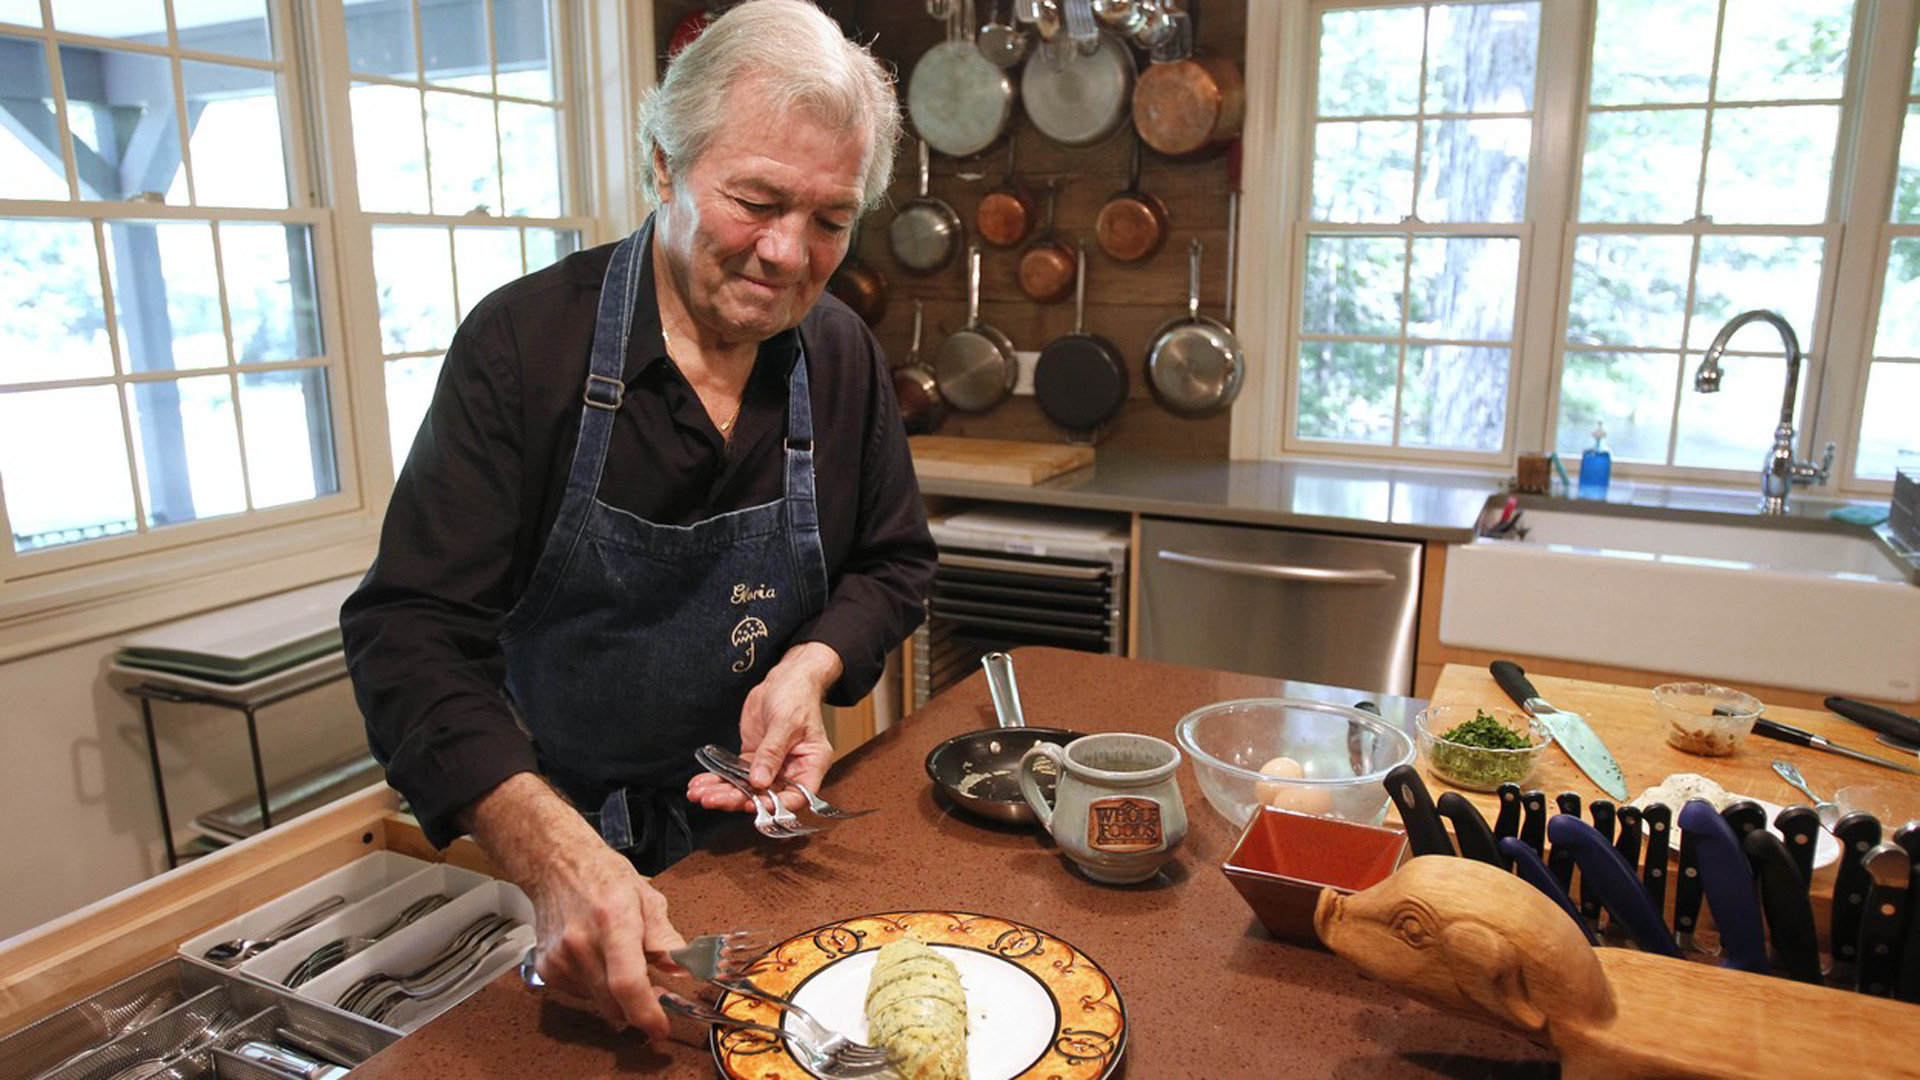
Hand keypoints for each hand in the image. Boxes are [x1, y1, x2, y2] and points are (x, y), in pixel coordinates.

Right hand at [465, 773, 686, 1034]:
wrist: (557, 865)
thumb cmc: (605, 877)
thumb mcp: (647, 898)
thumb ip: (665, 937)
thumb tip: (684, 968)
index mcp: (613, 921)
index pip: (627, 982)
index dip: (646, 1013)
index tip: (662, 1029)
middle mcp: (582, 944)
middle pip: (614, 1002)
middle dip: (639, 1009)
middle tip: (657, 995)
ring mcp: (560, 958)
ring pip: (599, 1003)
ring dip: (618, 997)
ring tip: (624, 965)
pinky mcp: (546, 968)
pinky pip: (581, 995)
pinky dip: (597, 989)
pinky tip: (600, 961)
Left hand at [687, 641, 841, 812]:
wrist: (785, 679)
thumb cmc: (797, 696)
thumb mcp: (786, 722)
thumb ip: (772, 753)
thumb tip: (759, 781)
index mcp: (811, 764)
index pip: (797, 796)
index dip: (775, 806)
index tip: (752, 804)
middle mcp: (792, 770)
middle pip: (765, 796)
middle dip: (736, 799)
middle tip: (713, 799)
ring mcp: (770, 766)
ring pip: (746, 789)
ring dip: (722, 793)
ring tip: (699, 793)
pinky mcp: (753, 759)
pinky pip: (735, 775)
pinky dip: (717, 779)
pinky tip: (701, 783)